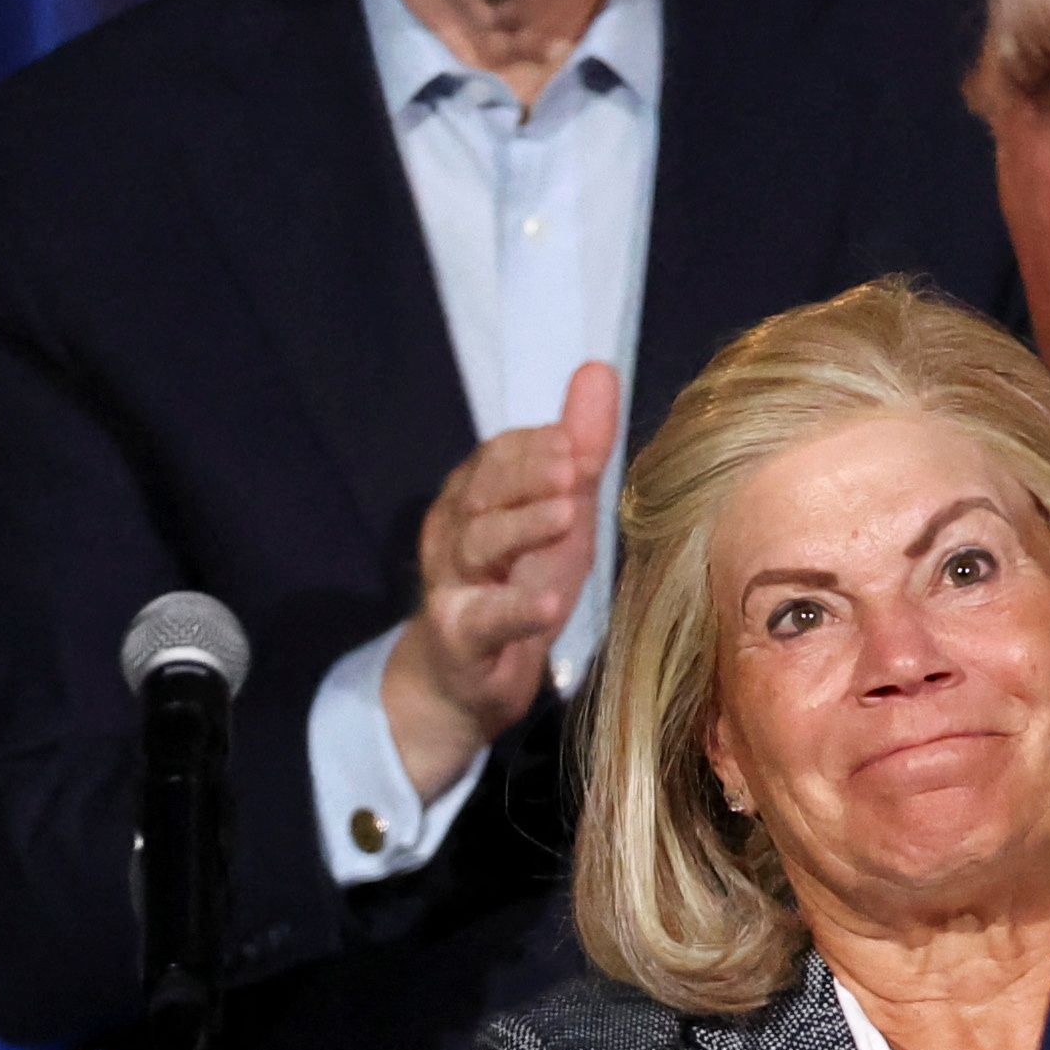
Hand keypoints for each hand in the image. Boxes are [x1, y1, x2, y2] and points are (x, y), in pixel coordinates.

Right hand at [378, 362, 620, 802]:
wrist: (464, 680)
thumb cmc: (515, 582)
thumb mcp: (557, 514)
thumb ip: (579, 448)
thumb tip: (598, 369)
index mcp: (476, 495)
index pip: (496, 456)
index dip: (532, 446)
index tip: (571, 438)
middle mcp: (454, 532)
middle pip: (482, 492)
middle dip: (525, 475)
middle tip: (572, 463)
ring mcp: (451, 585)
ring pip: (478, 547)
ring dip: (522, 528)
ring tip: (568, 516)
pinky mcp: (459, 639)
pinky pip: (484, 620)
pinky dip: (515, 609)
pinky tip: (547, 601)